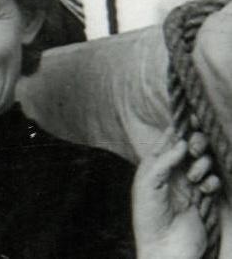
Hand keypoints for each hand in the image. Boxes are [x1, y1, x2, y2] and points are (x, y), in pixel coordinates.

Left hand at [132, 130, 219, 258]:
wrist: (165, 249)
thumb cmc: (149, 216)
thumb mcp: (149, 184)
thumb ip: (164, 161)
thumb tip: (181, 142)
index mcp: (155, 165)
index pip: (169, 140)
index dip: (180, 128)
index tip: (191, 116)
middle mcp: (173, 172)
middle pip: (190, 147)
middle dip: (196, 144)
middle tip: (195, 150)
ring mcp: (189, 185)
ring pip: (203, 163)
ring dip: (202, 165)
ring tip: (195, 178)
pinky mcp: (203, 199)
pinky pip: (213, 182)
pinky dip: (212, 182)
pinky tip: (206, 189)